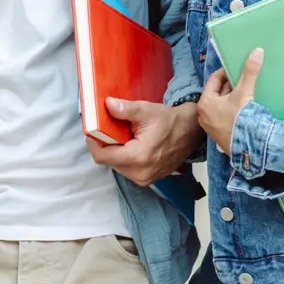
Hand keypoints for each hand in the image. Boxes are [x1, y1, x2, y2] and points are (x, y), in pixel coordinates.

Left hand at [87, 100, 203, 186]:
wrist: (191, 132)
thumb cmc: (169, 121)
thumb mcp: (146, 110)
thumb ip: (124, 109)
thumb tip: (107, 105)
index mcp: (138, 157)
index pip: (102, 156)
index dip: (93, 143)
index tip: (92, 131)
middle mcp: (140, 173)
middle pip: (108, 161)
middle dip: (105, 145)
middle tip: (108, 130)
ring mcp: (145, 179)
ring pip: (116, 166)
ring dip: (115, 151)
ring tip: (122, 136)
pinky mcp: (148, 179)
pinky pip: (127, 169)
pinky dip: (124, 157)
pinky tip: (130, 144)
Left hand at [198, 48, 263, 153]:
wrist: (247, 148)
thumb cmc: (240, 119)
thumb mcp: (244, 92)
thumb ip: (249, 72)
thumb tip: (256, 51)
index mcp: (205, 102)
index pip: (214, 80)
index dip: (226, 71)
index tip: (237, 66)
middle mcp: (204, 114)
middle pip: (219, 93)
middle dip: (232, 84)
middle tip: (245, 76)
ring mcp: (211, 125)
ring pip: (223, 105)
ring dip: (234, 97)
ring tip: (247, 89)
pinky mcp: (220, 134)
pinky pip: (226, 116)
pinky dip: (234, 109)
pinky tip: (246, 106)